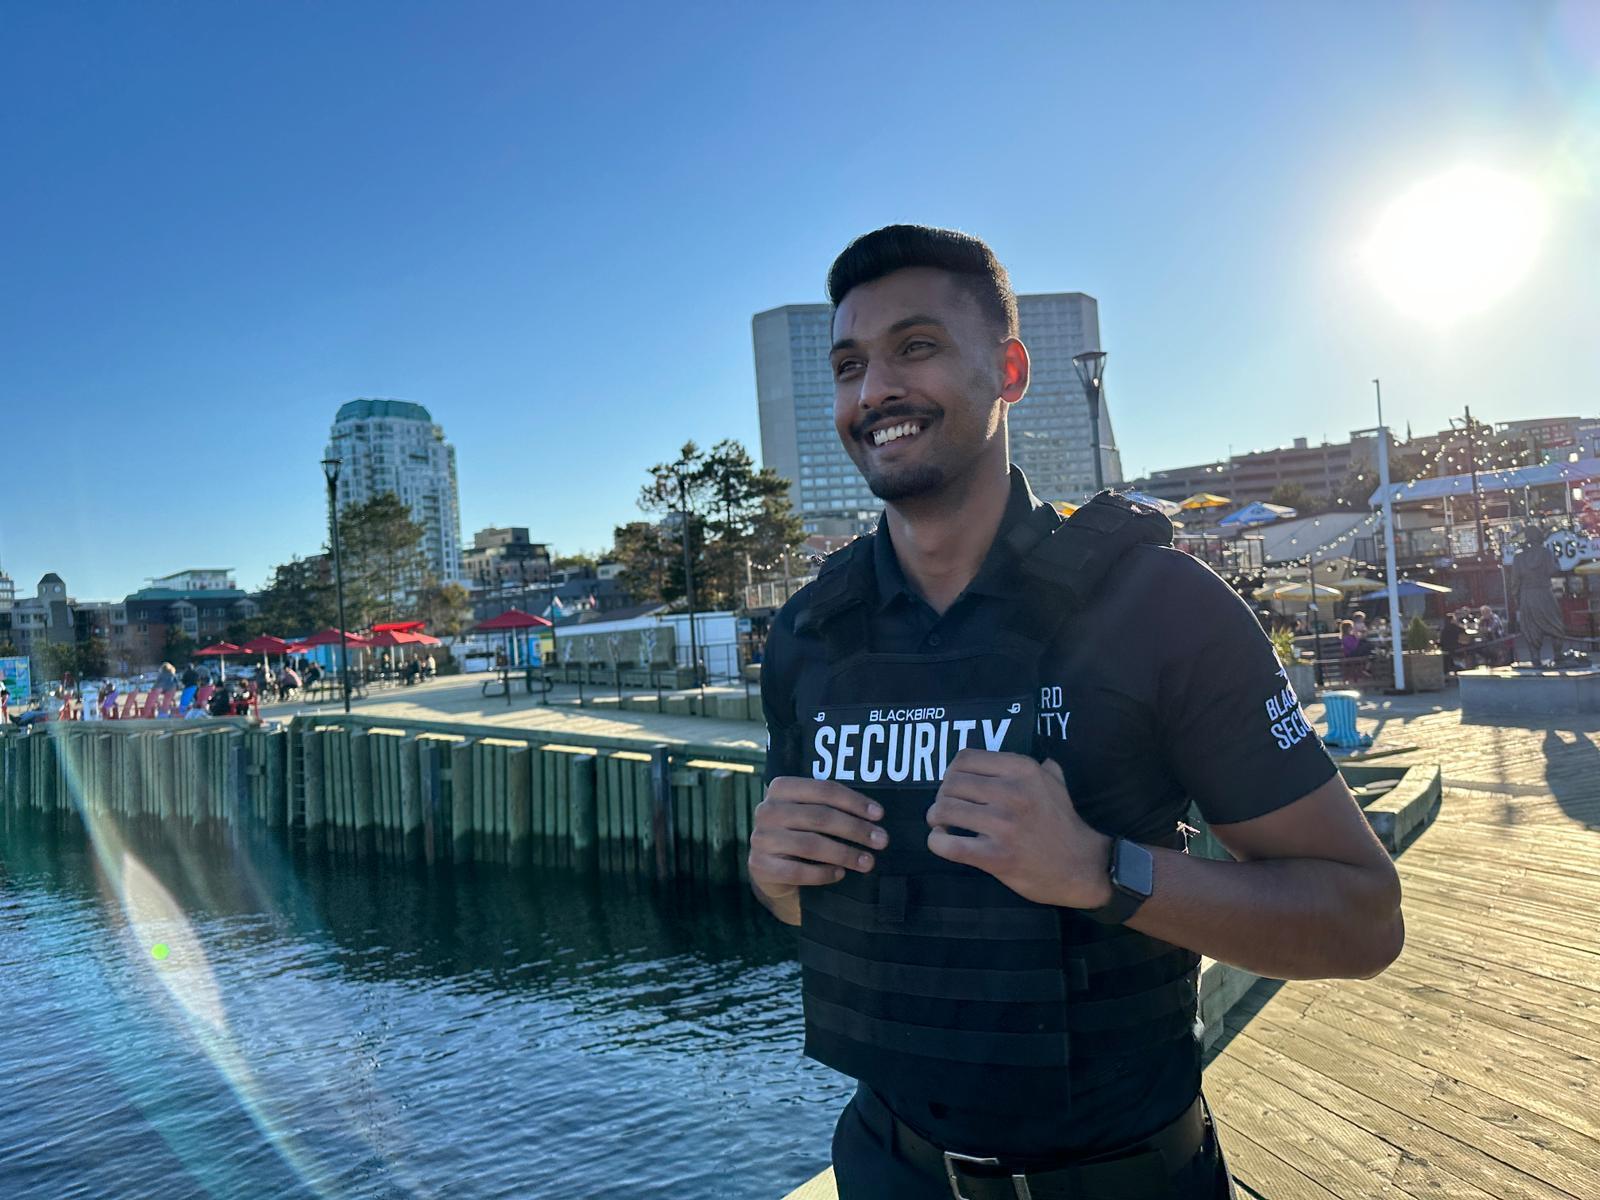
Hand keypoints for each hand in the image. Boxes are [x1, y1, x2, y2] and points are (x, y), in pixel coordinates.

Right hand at [748, 776, 888, 905]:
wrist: (770, 868)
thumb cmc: (801, 833)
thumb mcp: (810, 813)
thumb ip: (832, 808)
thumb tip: (875, 816)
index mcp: (781, 788)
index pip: (824, 789)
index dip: (854, 801)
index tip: (880, 815)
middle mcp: (766, 810)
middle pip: (820, 817)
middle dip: (855, 829)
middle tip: (882, 841)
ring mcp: (760, 838)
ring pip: (810, 844)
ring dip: (844, 853)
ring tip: (868, 862)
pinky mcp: (760, 866)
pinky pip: (797, 871)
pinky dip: (823, 873)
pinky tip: (840, 874)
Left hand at [927, 751, 1112, 908]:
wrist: (1084, 866)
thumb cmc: (1065, 823)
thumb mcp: (1057, 784)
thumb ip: (1042, 767)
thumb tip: (1040, 758)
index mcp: (1023, 770)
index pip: (964, 758)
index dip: (951, 772)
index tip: (955, 786)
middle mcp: (1012, 793)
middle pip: (950, 783)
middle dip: (941, 796)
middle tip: (946, 808)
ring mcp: (1004, 825)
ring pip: (944, 810)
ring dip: (935, 817)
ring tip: (941, 823)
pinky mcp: (996, 857)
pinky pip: (949, 845)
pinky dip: (936, 841)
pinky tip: (942, 840)